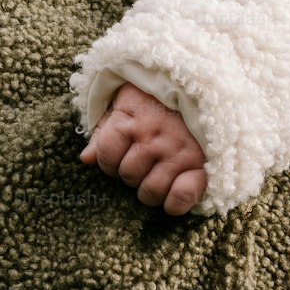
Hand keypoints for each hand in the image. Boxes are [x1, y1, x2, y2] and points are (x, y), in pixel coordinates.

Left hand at [79, 82, 207, 215]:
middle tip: (144, 165)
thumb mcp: (125, 100)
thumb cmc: (159, 95)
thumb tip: (86, 159)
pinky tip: (171, 198)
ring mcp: (177, 153)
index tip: (120, 157)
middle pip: (128, 176)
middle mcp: (152, 138)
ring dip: (150, 191)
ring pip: (150, 192)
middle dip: (132, 175)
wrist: (203, 85)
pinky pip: (181, 198)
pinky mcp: (199, 165)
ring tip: (157, 178)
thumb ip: (104, 129)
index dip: (110, 161)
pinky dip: (174, 204)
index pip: (106, 156)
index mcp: (131, 119)